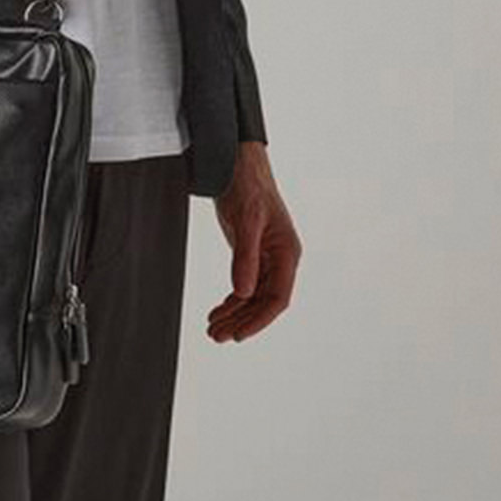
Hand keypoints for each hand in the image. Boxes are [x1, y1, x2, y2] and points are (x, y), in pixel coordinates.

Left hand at [206, 142, 300, 342]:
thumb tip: (243, 293)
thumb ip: (245, 257)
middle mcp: (280, 259)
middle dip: (242, 321)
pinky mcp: (251, 252)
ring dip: (234, 314)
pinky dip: (231, 300)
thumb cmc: (249, 186)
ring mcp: (265, 257)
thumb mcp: (246, 221)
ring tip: (213, 329)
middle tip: (218, 336)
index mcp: (287, 252)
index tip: (239, 334)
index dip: (259, 319)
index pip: (277, 298)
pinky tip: (218, 311)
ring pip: (252, 296)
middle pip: (263, 302)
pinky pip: (244, 284)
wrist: (237, 164)